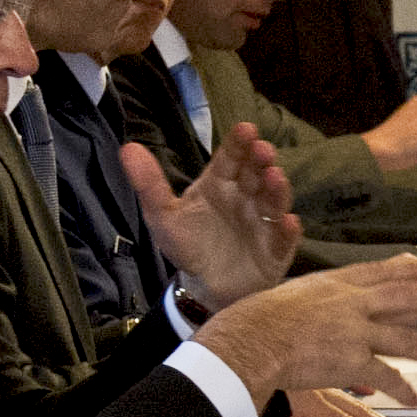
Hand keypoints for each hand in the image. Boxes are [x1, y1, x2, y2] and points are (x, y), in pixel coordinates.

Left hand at [127, 130, 300, 310]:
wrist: (205, 287)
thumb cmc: (187, 245)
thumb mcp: (163, 216)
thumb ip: (149, 184)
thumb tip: (128, 148)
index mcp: (220, 184)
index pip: (231, 158)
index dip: (238, 144)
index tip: (246, 129)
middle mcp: (245, 197)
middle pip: (256, 174)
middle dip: (261, 161)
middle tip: (263, 150)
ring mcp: (263, 221)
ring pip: (273, 200)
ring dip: (277, 189)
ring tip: (275, 178)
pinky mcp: (276, 248)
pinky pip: (284, 238)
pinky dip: (288, 230)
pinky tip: (288, 222)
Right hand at [199, 255, 416, 405]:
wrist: (251, 339)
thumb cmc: (261, 319)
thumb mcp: (297, 292)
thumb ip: (322, 294)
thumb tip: (329, 296)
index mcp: (338, 282)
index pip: (387, 271)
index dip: (416, 271)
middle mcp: (353, 302)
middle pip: (409, 296)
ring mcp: (355, 330)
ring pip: (407, 338)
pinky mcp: (351, 360)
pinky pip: (387, 375)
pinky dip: (404, 388)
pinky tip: (416, 398)